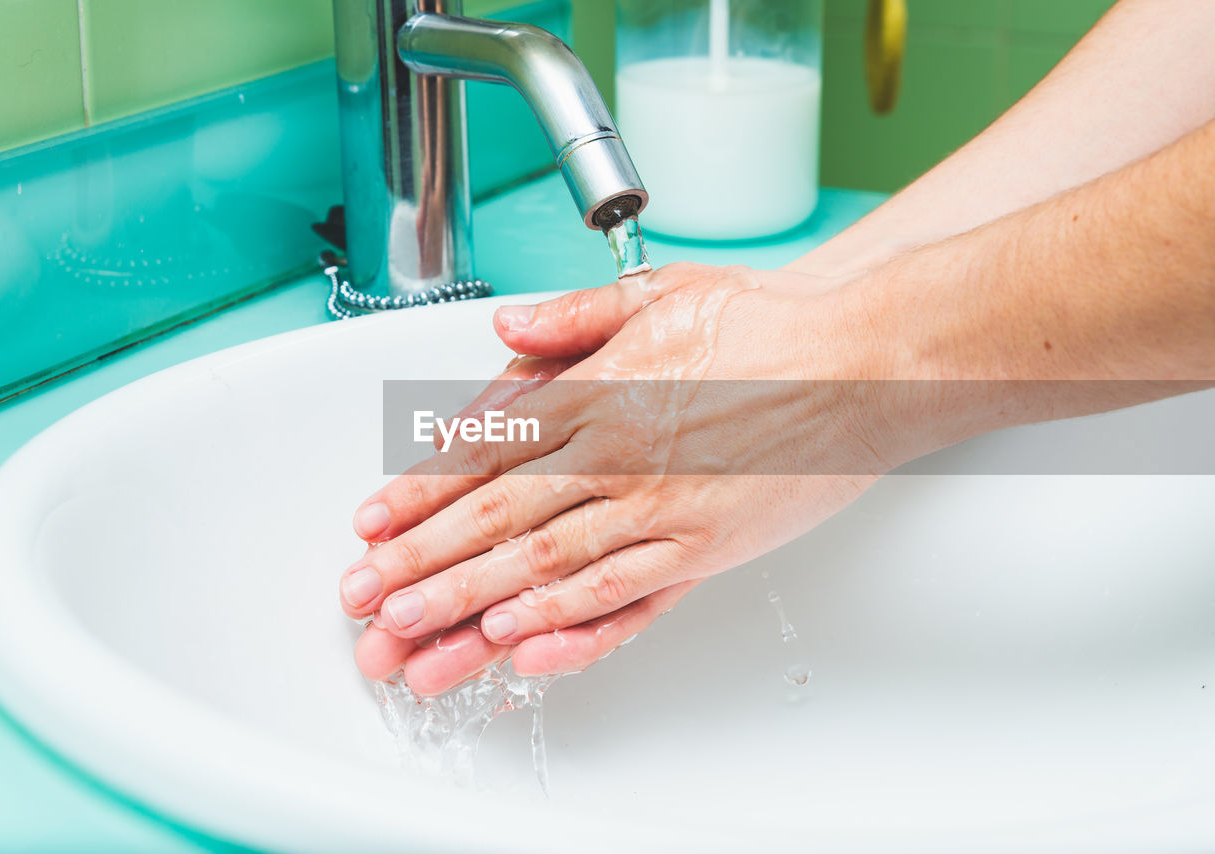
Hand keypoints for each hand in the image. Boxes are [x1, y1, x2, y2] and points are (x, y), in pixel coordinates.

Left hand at [343, 262, 915, 693]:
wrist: (866, 363)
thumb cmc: (769, 327)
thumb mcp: (663, 295)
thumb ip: (575, 319)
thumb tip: (506, 331)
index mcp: (599, 392)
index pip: (485, 448)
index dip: (419, 491)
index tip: (372, 523)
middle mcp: (619, 455)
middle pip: (497, 516)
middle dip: (422, 561)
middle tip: (367, 599)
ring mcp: (661, 509)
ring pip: (546, 565)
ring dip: (471, 603)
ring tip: (414, 635)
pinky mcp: (704, 550)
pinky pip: (623, 596)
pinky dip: (567, 625)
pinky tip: (520, 647)